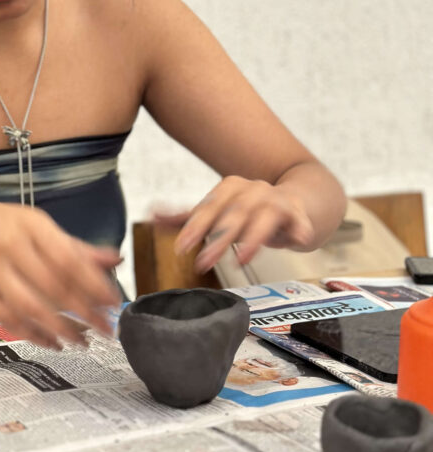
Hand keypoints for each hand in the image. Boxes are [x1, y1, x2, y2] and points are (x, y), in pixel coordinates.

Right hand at [0, 202, 120, 349]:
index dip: (93, 283)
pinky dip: (32, 335)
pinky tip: (52, 342)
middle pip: (51, 286)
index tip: (113, 302)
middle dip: (83, 312)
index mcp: (30, 226)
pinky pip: (7, 319)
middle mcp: (8, 247)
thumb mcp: (37, 226)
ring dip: (59, 328)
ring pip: (29, 307)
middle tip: (106, 329)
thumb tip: (116, 260)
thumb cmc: (1, 226)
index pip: (67, 258)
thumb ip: (75, 247)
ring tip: (82, 341)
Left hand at [155, 175, 314, 273]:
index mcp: (230, 188)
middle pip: (233, 214)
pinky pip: (300, 221)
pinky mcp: (299, 215)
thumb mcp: (219, 212)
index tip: (181, 248)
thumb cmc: (249, 211)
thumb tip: (150, 216)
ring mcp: (277, 201)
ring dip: (253, 238)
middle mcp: (253, 191)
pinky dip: (300, 228)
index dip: (194, 227)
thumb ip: (188, 217)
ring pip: (263, 218)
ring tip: (241, 260)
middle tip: (203, 263)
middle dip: (218, 239)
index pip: (209, 207)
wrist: (295, 202)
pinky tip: (299, 238)